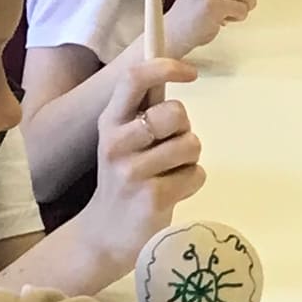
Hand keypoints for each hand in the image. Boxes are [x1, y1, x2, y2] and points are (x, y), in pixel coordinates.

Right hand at [74, 54, 204, 272]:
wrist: (105, 234)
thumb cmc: (124, 178)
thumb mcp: (124, 139)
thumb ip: (145, 109)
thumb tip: (173, 68)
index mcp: (110, 121)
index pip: (135, 79)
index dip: (166, 67)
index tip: (191, 73)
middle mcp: (117, 142)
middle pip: (175, 112)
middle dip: (185, 128)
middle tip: (171, 146)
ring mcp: (133, 171)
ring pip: (191, 144)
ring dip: (190, 158)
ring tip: (169, 172)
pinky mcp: (153, 197)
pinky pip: (196, 174)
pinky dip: (192, 182)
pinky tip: (170, 193)